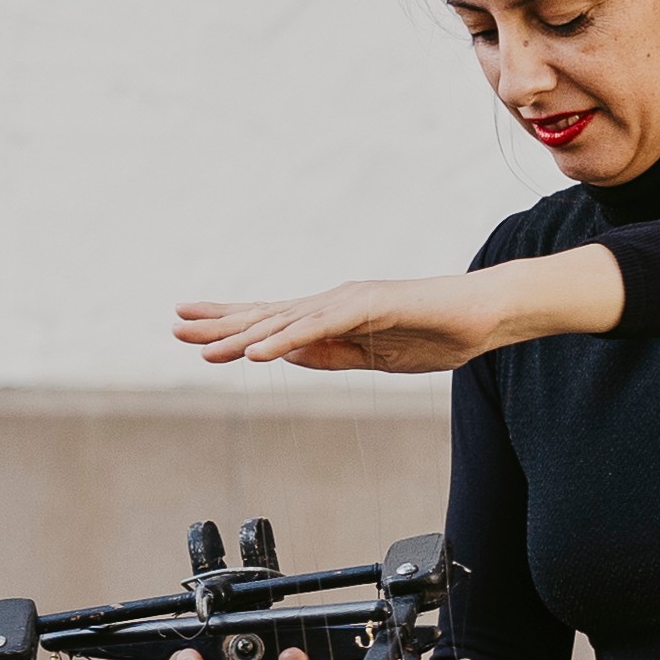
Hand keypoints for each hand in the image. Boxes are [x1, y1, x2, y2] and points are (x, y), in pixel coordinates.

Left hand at [172, 275, 512, 373]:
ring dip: (243, 336)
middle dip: (220, 322)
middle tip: (175, 324)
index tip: (194, 331)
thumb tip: (287, 355)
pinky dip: (286, 340)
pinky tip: (257, 353)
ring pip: (285, 322)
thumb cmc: (439, 333)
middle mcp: (333, 303)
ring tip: (204, 347)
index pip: (273, 321)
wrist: (485, 315)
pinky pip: (320, 329)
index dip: (232, 326)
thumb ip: (332, 355)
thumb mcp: (374, 356)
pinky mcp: (369, 308)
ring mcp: (350, 302)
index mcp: (334, 317)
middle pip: (267, 314)